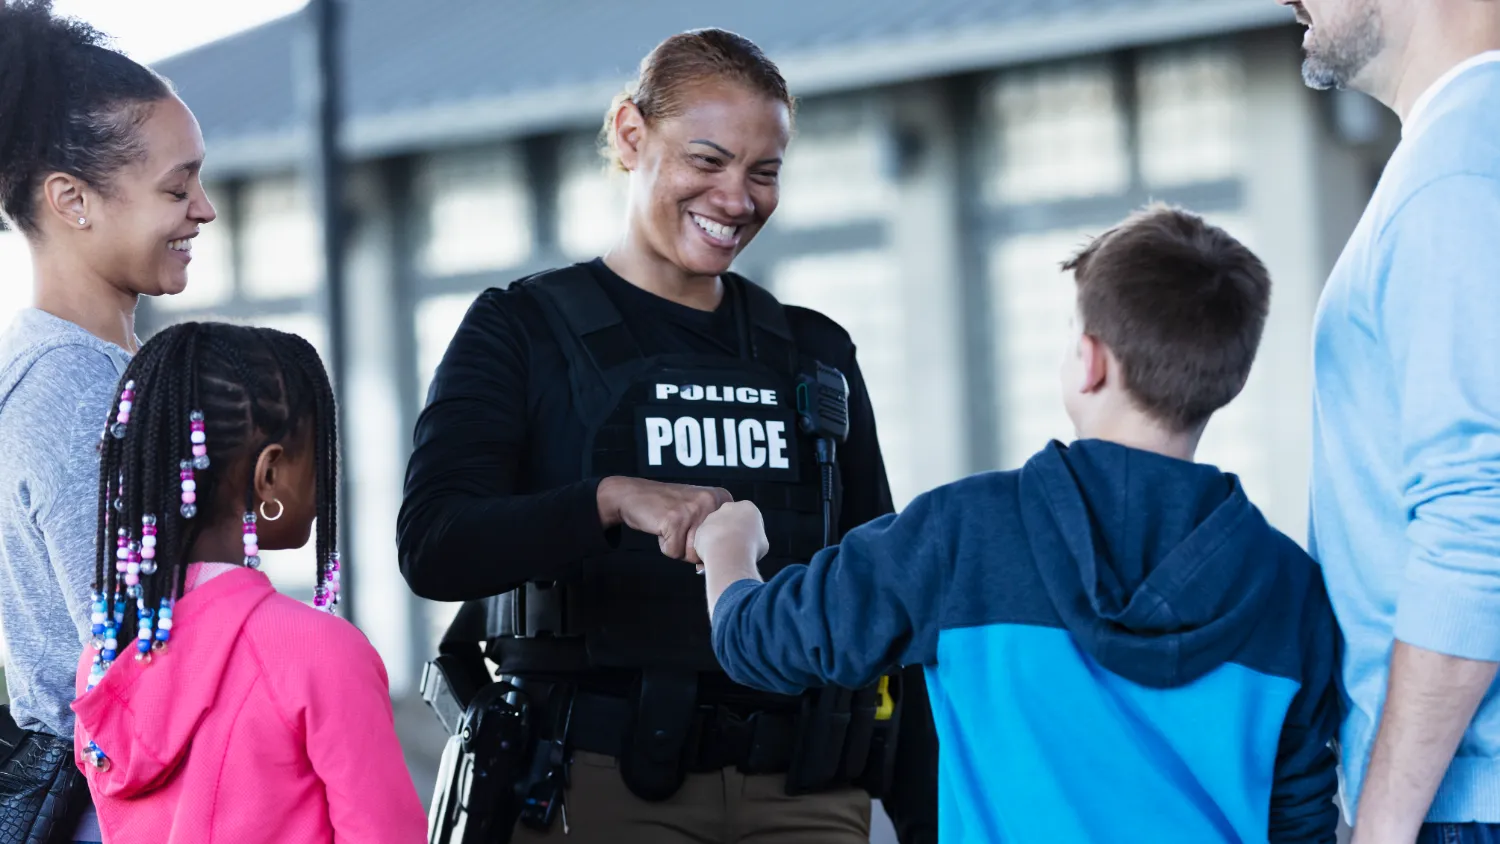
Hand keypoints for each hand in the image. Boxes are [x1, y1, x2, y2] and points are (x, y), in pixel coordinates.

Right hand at [596, 476, 731, 563]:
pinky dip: (665, 545)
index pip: (726, 540)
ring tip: (670, 526)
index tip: (694, 527)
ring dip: (678, 546)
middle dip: (691, 546)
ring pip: (693, 554)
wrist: (634, 495)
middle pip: (709, 548)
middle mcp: (711, 500)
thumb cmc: (666, 509)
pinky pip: (675, 552)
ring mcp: (694, 509)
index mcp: (722, 497)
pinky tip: (661, 526)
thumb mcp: (696, 516)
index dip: (705, 541)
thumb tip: (708, 567)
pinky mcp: (676, 520)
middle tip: (679, 527)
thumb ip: (710, 538)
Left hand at [692, 501, 769, 570]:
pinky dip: (709, 548)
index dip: (749, 532)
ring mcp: (713, 517)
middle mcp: (729, 507)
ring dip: (719, 540)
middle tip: (736, 548)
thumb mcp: (763, 543)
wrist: (729, 552)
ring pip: (716, 530)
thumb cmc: (750, 547)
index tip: (750, 543)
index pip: (749, 518)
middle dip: (732, 532)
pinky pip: (705, 540)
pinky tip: (715, 557)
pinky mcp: (701, 528)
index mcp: (747, 507)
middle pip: (730, 520)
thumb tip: (752, 544)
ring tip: (725, 556)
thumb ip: (756, 538)